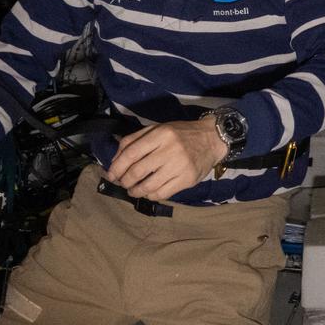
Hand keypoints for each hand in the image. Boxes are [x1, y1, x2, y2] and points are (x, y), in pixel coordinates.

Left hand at [107, 118, 227, 201]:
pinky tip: (148, 192)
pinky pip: (162, 193)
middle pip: (137, 171)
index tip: (111, 175)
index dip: (117, 167)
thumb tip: (115, 160)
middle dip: (124, 181)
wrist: (212, 139)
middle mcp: (170, 149)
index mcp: (161, 134)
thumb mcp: (158, 128)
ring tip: (133, 190)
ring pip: (148, 186)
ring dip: (135, 191)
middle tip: (122, 183)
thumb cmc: (181, 134)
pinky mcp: (188, 179)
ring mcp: (180, 166)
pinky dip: (150, 196)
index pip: (131, 153)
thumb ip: (134, 140)